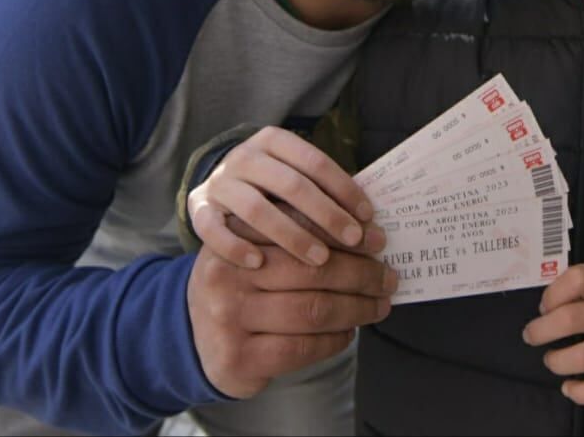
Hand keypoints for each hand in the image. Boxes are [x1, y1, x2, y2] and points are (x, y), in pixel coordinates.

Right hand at [187, 243, 396, 398]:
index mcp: (232, 237)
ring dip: (357, 308)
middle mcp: (225, 275)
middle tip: (388, 275)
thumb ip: (294, 231)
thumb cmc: (240, 284)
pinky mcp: (240, 357)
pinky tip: (350, 331)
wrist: (195, 339)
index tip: (376, 238)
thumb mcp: (253, 248)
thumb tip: (364, 230)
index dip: (342, 231)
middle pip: (311, 268)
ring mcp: (229, 318)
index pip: (298, 226)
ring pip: (313, 310)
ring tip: (380, 304)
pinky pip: (303, 347)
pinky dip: (336, 339)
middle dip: (361, 273)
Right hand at [188, 126, 377, 268]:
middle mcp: (244, 157)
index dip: (344, 188)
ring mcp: (220, 182)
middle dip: (327, 215)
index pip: (315, 161)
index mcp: (273, 141)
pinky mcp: (198, 208)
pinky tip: (258, 263)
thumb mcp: (293, 180)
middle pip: (291, 185)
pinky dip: (235, 245)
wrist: (215, 196)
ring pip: (256, 208)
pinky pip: (213, 228)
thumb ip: (323, 192)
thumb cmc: (270, 192)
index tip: (367, 215)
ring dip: (292, 235)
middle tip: (355, 240)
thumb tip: (370, 221)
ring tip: (321, 259)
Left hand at [523, 265, 583, 404]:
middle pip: (572, 319)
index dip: (552, 294)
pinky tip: (568, 387)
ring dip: (557, 362)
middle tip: (532, 336)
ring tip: (552, 360)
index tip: (544, 307)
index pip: (578, 280)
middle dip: (541, 330)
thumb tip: (545, 312)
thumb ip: (576, 288)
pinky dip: (580, 393)